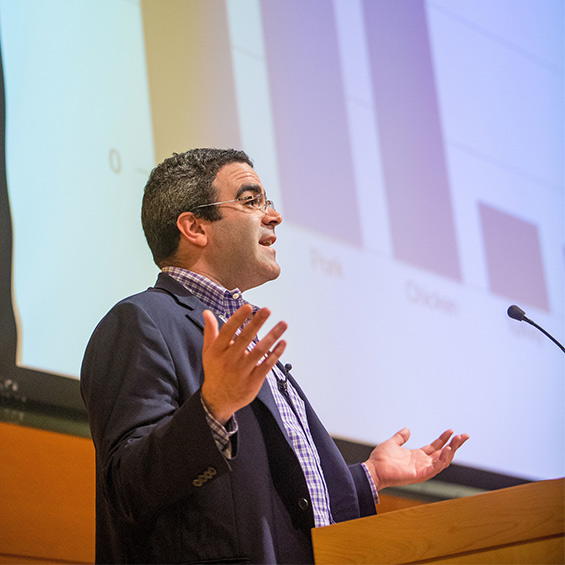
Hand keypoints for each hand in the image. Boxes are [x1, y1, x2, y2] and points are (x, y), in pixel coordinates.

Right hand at [201, 304, 286, 423]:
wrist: (217, 400)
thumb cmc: (215, 371)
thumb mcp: (208, 351)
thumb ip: (210, 331)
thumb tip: (207, 312)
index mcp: (218, 350)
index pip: (228, 331)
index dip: (238, 318)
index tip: (248, 307)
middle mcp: (229, 360)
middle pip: (245, 338)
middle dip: (256, 323)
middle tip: (267, 310)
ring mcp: (242, 371)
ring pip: (259, 351)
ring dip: (272, 336)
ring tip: (283, 324)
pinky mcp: (253, 380)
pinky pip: (266, 365)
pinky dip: (276, 354)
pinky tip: (283, 343)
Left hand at [364, 428, 468, 489]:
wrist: (373, 469)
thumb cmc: (381, 459)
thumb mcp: (392, 443)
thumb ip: (400, 437)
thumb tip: (407, 430)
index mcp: (417, 456)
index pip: (435, 447)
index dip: (443, 439)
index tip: (451, 431)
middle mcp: (422, 463)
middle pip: (443, 454)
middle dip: (455, 445)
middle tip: (464, 436)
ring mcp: (422, 469)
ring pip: (443, 461)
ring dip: (452, 450)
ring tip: (458, 440)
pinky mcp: (420, 474)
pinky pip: (436, 468)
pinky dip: (443, 459)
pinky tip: (448, 450)